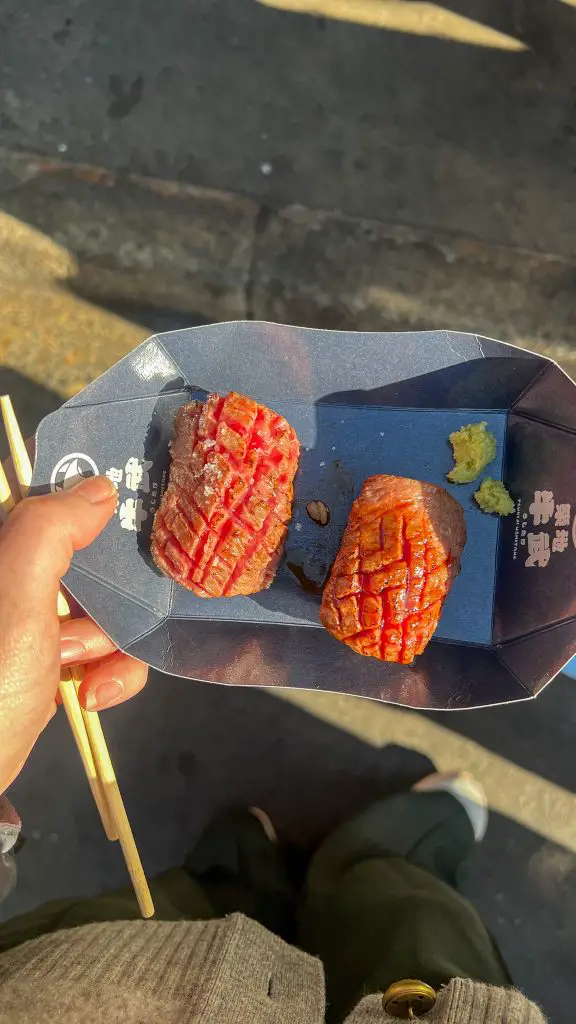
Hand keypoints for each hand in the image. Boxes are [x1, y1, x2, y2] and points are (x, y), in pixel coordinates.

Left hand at [0, 475, 147, 792]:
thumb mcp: (13, 597)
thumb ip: (50, 532)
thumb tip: (100, 486)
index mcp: (0, 553)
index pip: (42, 498)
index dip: (85, 491)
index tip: (130, 501)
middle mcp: (11, 582)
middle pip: (83, 553)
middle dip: (109, 587)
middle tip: (121, 601)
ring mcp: (28, 627)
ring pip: (99, 606)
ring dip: (109, 640)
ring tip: (83, 666)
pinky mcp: (45, 667)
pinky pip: (99, 651)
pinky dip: (110, 673)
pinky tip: (92, 695)